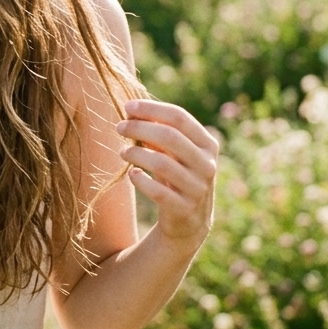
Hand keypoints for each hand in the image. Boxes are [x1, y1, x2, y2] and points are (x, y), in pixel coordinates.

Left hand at [116, 99, 218, 248]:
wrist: (189, 221)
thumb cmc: (177, 176)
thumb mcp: (176, 153)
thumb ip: (160, 132)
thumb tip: (131, 111)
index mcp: (208, 144)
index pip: (179, 117)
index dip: (151, 109)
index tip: (127, 107)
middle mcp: (207, 165)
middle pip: (170, 137)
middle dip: (140, 128)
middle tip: (119, 127)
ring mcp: (198, 188)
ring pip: (162, 163)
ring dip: (136, 154)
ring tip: (122, 152)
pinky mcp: (184, 209)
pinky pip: (158, 192)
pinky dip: (141, 180)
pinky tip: (132, 174)